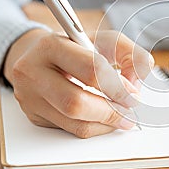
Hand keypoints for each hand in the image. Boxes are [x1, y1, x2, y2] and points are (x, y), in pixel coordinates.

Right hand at [4, 29, 153, 137]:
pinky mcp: (34, 115)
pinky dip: (94, 127)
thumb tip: (138, 81)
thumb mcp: (103, 40)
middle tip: (130, 110)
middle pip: (76, 102)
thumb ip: (129, 53)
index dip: (117, 85)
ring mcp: (30, 96)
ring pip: (74, 121)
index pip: (90, 69)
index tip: (133, 93)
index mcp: (51, 46)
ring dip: (106, 123)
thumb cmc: (75, 47)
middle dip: (111, 111)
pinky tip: (106, 120)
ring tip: (123, 117)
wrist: (38, 56)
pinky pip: (69, 129)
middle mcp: (33, 72)